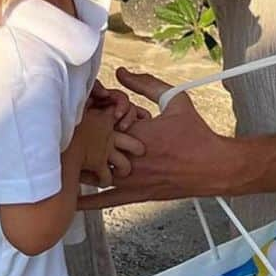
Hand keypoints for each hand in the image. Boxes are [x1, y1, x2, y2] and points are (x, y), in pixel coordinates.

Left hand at [78, 68, 238, 207]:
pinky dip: (87, 201)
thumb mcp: (175, 100)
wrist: (213, 166)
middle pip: (92, 149)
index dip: (93, 117)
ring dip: (79, 168)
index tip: (89, 113)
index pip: (101, 122)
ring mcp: (131, 178)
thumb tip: (122, 73)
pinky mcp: (136, 194)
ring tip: (61, 163)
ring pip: (94, 174)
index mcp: (135, 132)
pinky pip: (106, 200)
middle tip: (68, 136)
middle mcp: (129, 157)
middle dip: (81, 142)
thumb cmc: (196, 134)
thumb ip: (146, 84)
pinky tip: (71, 202)